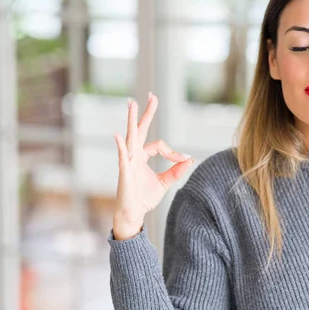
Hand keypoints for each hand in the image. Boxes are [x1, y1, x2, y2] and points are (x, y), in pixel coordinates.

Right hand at [112, 92, 194, 238]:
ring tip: (132, 104)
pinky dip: (121, 146)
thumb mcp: (165, 182)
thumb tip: (190, 159)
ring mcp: (128, 162)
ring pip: (130, 137)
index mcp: (142, 156)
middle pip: (140, 130)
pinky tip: (119, 135)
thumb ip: (176, 171)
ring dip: (131, 120)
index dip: (173, 152)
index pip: (159, 145)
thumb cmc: (145, 197)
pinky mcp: (124, 172)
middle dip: (146, 113)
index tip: (184, 160)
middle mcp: (134, 155)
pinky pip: (122, 156)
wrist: (133, 214)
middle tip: (152, 95)